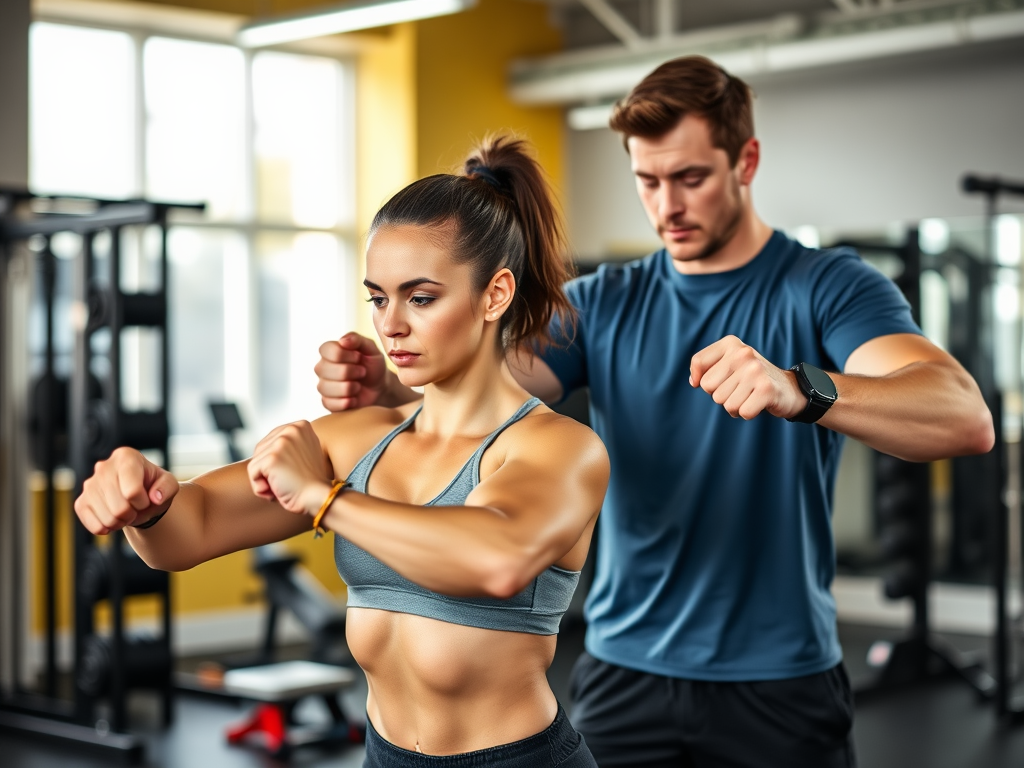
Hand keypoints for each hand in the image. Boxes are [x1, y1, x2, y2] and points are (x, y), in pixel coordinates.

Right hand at [74, 447, 178, 534]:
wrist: (138, 496)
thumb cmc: (153, 486)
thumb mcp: (169, 484)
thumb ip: (168, 488)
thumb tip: (156, 497)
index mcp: (126, 457)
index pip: (132, 491)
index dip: (143, 502)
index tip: (146, 499)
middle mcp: (104, 467)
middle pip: (119, 507)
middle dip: (133, 514)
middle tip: (136, 509)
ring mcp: (90, 484)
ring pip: (107, 518)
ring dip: (121, 522)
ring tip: (126, 512)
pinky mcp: (81, 501)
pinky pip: (93, 525)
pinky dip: (107, 528)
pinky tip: (113, 519)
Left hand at [247, 421, 332, 514]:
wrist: (319, 497)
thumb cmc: (311, 481)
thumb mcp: (305, 452)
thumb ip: (291, 443)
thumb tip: (268, 445)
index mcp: (301, 425)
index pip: (270, 441)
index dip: (276, 461)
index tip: (293, 471)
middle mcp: (292, 429)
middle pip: (260, 449)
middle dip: (268, 470)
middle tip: (287, 480)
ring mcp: (282, 442)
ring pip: (255, 461)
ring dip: (264, 479)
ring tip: (283, 486)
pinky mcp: (273, 458)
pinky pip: (252, 472)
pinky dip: (260, 487)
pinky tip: (275, 491)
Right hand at [315, 332, 388, 411]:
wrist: (379, 388)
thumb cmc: (373, 366)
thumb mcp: (370, 349)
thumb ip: (357, 340)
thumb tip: (342, 341)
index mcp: (329, 352)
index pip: (327, 350)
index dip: (346, 355)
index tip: (358, 357)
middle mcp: (322, 368)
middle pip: (326, 369)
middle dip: (351, 371)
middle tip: (362, 372)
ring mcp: (323, 385)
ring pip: (325, 387)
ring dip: (349, 387)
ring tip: (358, 386)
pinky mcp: (327, 402)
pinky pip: (330, 403)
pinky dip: (346, 402)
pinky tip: (355, 399)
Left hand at [689, 336, 806, 419]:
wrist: (791, 388)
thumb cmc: (753, 379)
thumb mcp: (730, 364)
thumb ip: (707, 367)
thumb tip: (694, 381)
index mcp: (731, 344)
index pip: (698, 362)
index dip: (699, 378)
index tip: (712, 382)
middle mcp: (743, 353)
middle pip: (708, 387)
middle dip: (720, 394)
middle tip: (739, 389)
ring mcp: (755, 370)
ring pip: (724, 402)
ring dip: (735, 405)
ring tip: (749, 396)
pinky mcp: (766, 389)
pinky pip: (742, 412)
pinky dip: (747, 413)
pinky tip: (757, 403)